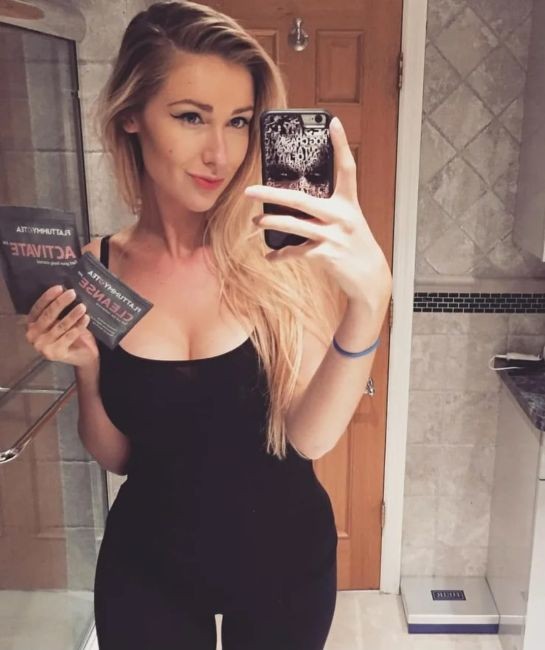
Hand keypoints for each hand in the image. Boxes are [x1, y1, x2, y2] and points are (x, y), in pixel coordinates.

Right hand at [26, 285, 98, 367]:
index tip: (60, 287)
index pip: (38, 308)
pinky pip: (68, 336)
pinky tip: (86, 318)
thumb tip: (67, 289)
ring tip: (82, 306)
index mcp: (30, 325)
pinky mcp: (55, 354)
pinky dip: (78, 326)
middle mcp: (32, 336)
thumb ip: (60, 310)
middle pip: (48, 315)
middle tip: (72, 293)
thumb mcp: (61, 320)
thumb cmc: (71, 334)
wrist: (83, 356)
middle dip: (61, 303)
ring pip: (60, 326)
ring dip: (72, 315)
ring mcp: (42, 346)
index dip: (48, 297)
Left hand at [245, 116, 391, 308]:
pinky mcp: (328, 255)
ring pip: (295, 225)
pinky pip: (297, 252)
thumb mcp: (347, 222)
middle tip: (250, 189)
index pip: (346, 168)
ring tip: (255, 222)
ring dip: (271, 223)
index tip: (333, 122)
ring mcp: (334, 236)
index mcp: (349, 203)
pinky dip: (281, 255)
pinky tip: (270, 256)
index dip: (341, 144)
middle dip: (272, 194)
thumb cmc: (354, 246)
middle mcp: (342, 216)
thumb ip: (328, 210)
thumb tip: (295, 203)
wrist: (370, 277)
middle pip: (301, 199)